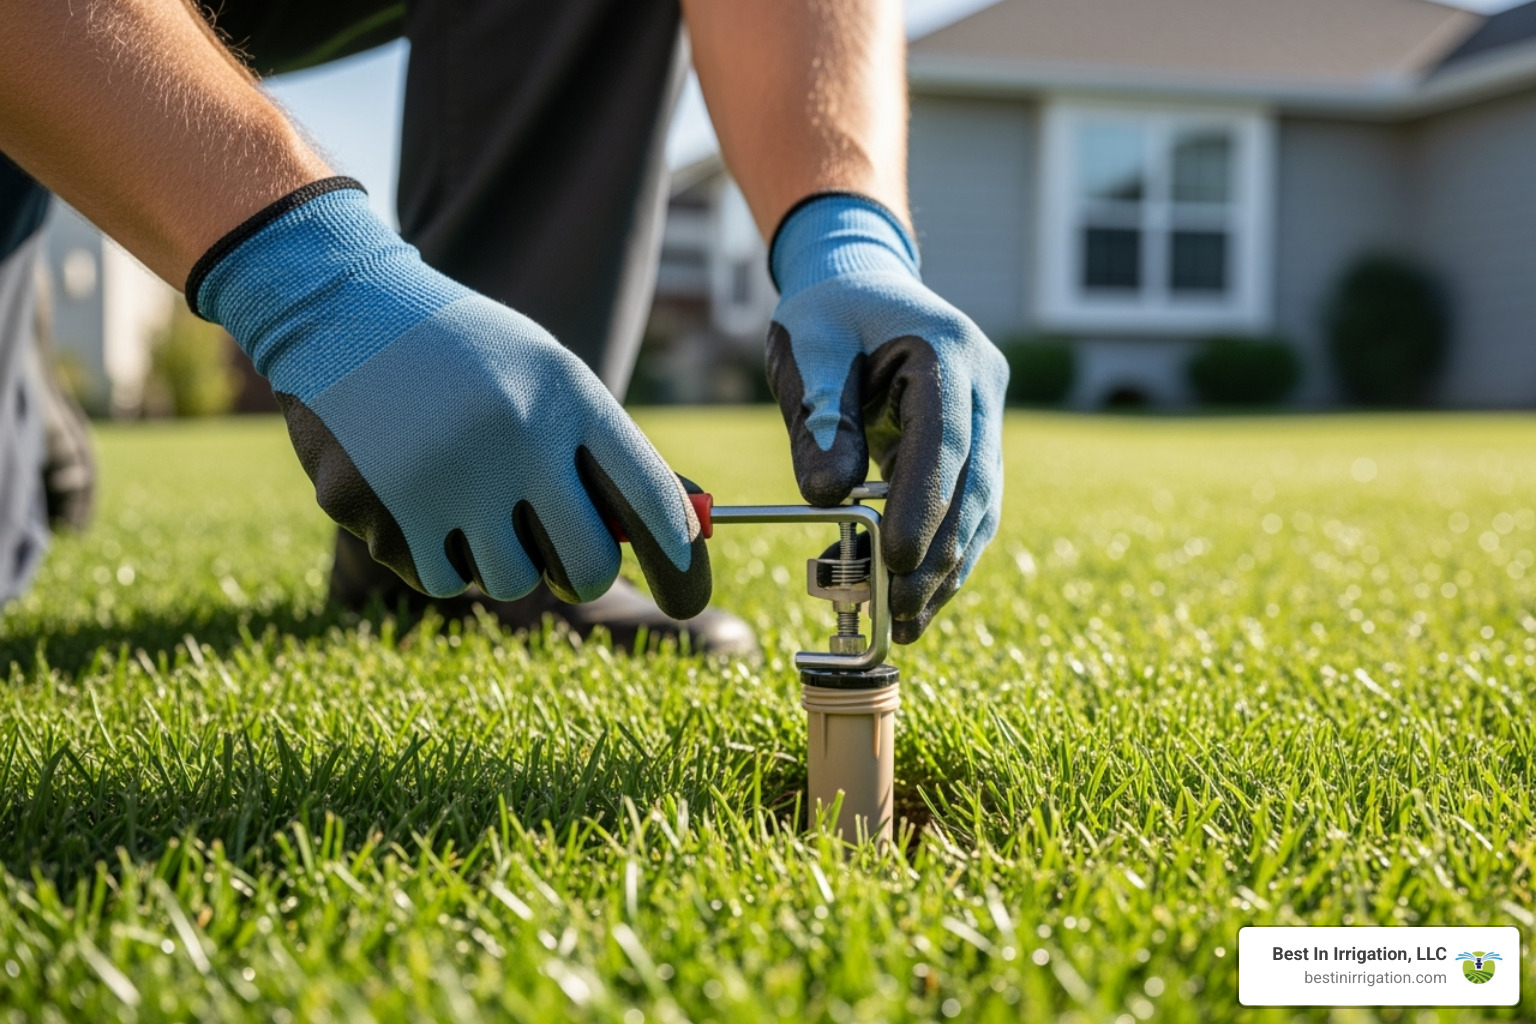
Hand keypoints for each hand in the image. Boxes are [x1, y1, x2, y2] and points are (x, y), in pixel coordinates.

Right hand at [190, 179, 710, 617]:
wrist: (340, 307)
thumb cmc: (465, 357)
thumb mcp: (542, 374)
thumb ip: (601, 452)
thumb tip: (687, 535)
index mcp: (568, 395)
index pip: (652, 499)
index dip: (681, 560)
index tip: (688, 594)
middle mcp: (517, 436)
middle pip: (588, 567)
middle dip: (583, 575)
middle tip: (566, 562)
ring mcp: (447, 476)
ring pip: (511, 582)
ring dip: (498, 559)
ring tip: (467, 496)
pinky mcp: (382, 507)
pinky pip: (440, 579)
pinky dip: (436, 555)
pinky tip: (413, 493)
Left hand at [765, 194, 1006, 642]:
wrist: (861, 278)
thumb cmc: (829, 310)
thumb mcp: (809, 349)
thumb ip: (820, 419)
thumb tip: (829, 497)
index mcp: (948, 352)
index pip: (944, 441)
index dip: (925, 505)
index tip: (898, 561)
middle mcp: (983, 386)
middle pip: (973, 485)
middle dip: (938, 556)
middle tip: (899, 616)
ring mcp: (987, 416)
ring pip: (980, 507)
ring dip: (947, 569)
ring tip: (907, 623)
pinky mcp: (975, 444)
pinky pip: (968, 507)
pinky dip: (945, 552)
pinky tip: (919, 598)